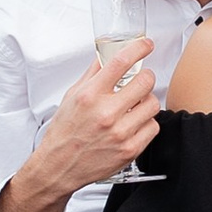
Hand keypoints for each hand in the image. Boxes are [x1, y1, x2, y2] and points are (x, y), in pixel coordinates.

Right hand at [0, 42, 159, 211]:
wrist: (58, 166)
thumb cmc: (64, 133)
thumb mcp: (72, 96)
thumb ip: (92, 74)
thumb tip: (107, 55)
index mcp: (90, 96)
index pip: (121, 62)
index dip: (139, 48)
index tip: (146, 45)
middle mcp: (105, 113)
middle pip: (145, 81)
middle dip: (145, 77)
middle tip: (140, 80)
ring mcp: (120, 132)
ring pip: (153, 104)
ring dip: (146, 101)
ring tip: (135, 105)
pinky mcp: (130, 149)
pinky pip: (153, 126)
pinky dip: (147, 122)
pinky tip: (134, 123)